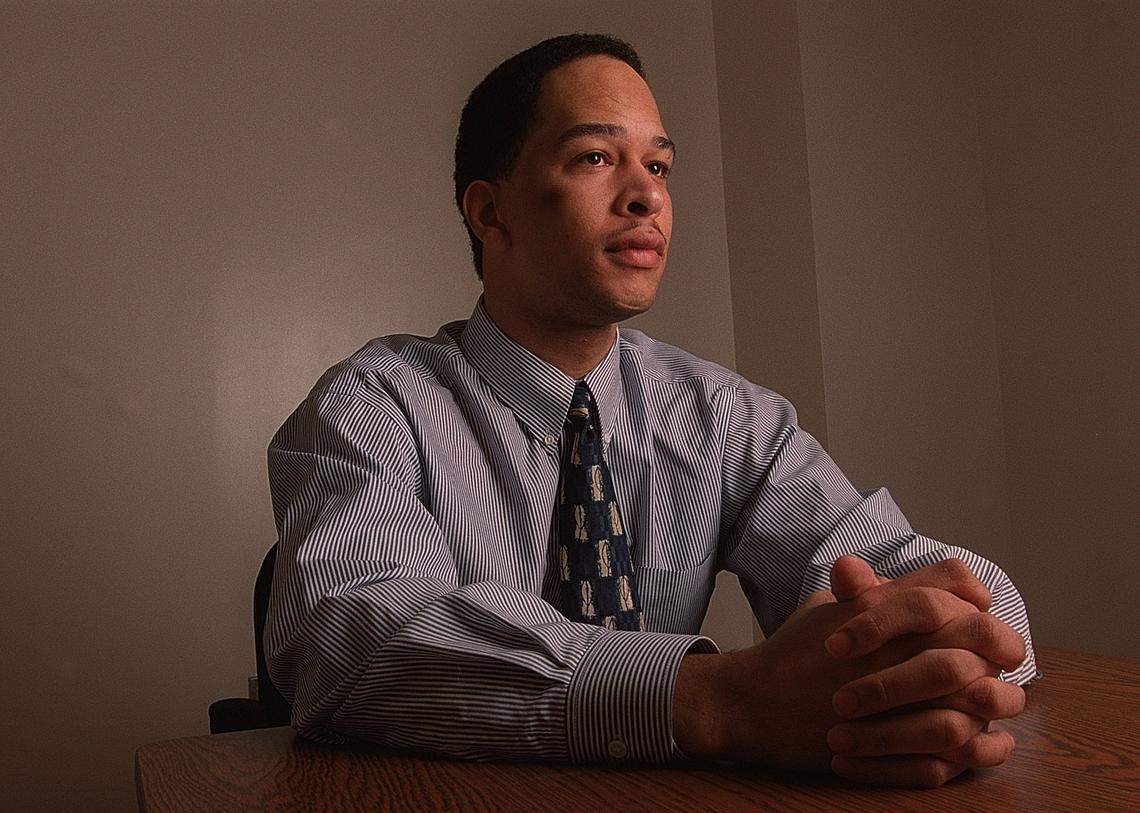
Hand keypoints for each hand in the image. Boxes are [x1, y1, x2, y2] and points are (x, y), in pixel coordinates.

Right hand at [673, 557, 1026, 785]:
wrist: (751, 703)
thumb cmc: (794, 651)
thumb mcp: (832, 605)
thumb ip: (884, 591)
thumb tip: (950, 580)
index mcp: (876, 613)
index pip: (949, 596)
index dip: (979, 605)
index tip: (987, 618)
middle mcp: (888, 655)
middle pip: (973, 650)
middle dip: (1000, 658)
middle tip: (1002, 666)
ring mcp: (887, 707)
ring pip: (969, 710)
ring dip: (993, 709)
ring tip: (998, 707)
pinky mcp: (883, 752)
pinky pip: (948, 758)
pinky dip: (976, 754)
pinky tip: (985, 743)